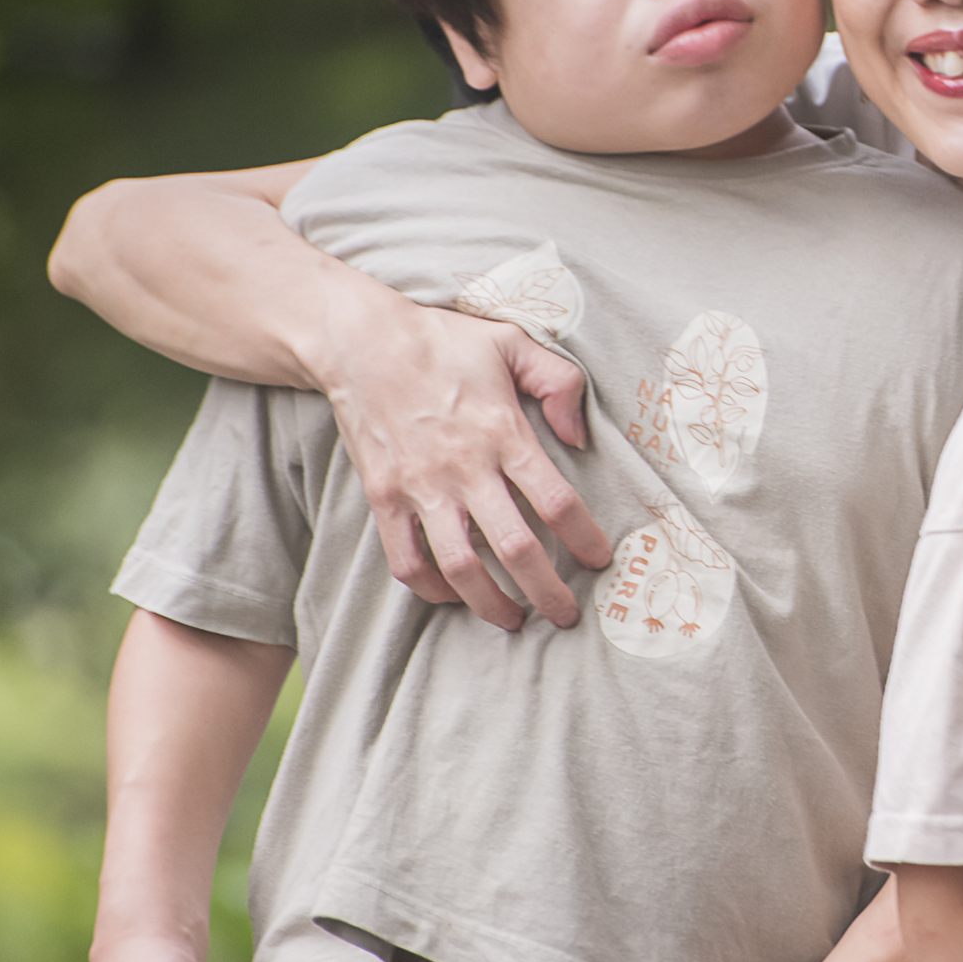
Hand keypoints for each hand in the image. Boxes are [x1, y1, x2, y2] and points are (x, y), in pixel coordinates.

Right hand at [321, 294, 609, 629]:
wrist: (361, 341)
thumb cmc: (445, 341)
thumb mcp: (514, 343)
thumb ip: (560, 382)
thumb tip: (580, 436)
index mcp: (502, 431)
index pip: (555, 500)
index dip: (585, 538)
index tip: (600, 560)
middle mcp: (463, 467)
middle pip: (515, 547)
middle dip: (548, 590)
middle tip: (568, 615)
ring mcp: (420, 487)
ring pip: (461, 567)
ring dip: (492, 604)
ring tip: (516, 620)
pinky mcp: (384, 498)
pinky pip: (407, 561)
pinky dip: (432, 589)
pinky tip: (454, 598)